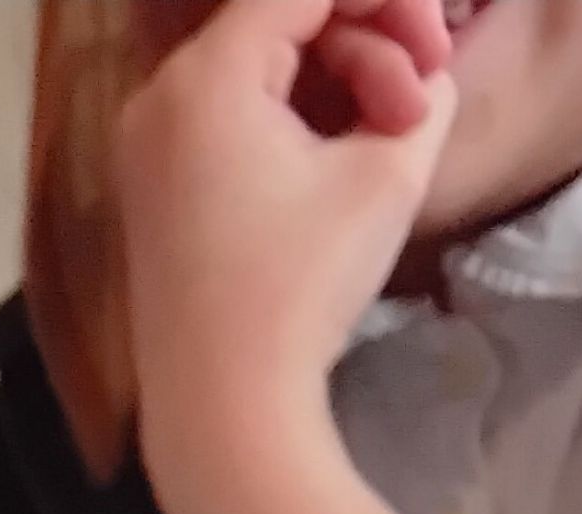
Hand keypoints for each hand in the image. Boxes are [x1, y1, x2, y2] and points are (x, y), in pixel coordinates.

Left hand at [120, 0, 453, 513]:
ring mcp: (146, 148)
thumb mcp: (389, 167)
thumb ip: (418, 85)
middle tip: (425, 96)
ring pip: (260, 71)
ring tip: (395, 139)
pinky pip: (232, 119)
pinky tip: (346, 156)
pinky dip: (293, 121)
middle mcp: (156, 102)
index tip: (435, 42)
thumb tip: (415, 67)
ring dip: (338, 85)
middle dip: (367, 44)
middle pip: (279, 24)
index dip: (383, 1)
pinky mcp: (155, 189)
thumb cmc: (299, 288)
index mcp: (202, 81)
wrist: (223, 405)